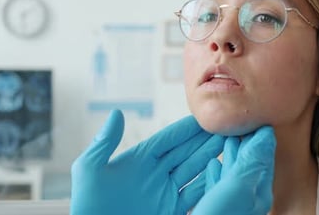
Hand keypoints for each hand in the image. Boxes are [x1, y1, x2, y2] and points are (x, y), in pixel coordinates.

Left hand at [70, 109, 224, 214]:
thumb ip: (104, 142)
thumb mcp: (90, 170)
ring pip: (194, 171)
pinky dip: (209, 184)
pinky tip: (222, 173)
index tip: (205, 116)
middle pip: (186, 152)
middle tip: (227, 126)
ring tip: (231, 144)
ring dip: (212, 158)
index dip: (186, 128)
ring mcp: (165, 193)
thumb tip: (116, 112)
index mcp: (138, 161)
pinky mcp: (172, 212)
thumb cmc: (88, 206)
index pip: (167, 139)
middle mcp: (155, 175)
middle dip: (206, 139)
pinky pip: (195, 196)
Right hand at [192, 126, 275, 214]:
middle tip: (240, 122)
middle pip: (247, 163)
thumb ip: (250, 162)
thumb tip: (266, 134)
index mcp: (256, 192)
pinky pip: (218, 184)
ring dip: (229, 154)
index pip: (262, 157)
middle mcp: (246, 198)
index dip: (258, 136)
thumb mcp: (235, 187)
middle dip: (243, 142)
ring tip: (226, 137)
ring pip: (232, 172)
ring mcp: (230, 203)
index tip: (254, 117)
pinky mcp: (213, 208)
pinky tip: (212, 164)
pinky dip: (216, 171)